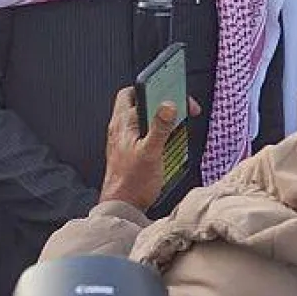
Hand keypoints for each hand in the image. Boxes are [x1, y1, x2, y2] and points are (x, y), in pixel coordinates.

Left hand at [98, 87, 195, 211]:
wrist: (121, 207)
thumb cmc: (131, 184)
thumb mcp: (151, 153)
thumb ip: (160, 127)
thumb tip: (169, 105)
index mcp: (123, 123)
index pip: (135, 91)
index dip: (155, 87)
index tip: (173, 93)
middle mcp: (121, 128)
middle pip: (139, 102)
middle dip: (159, 103)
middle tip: (175, 110)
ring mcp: (124, 139)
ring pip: (142, 118)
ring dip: (159, 120)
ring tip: (174, 130)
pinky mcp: (129, 151)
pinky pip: (143, 134)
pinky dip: (156, 134)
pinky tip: (167, 145)